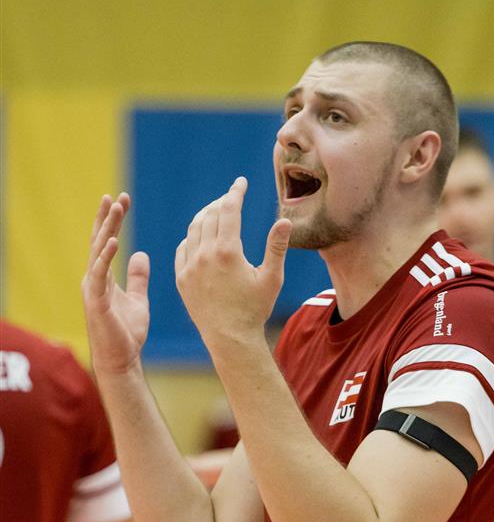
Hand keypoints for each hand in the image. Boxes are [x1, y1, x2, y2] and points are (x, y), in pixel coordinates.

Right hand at [82, 194, 150, 374]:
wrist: (121, 360)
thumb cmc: (127, 333)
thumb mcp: (138, 300)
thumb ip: (137, 278)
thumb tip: (141, 255)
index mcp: (103, 277)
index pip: (105, 242)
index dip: (112, 221)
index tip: (121, 199)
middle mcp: (94, 279)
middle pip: (99, 240)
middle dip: (107, 217)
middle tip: (116, 196)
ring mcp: (93, 289)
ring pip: (97, 252)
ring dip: (106, 228)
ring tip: (115, 207)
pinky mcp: (96, 302)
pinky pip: (99, 275)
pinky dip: (105, 257)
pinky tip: (113, 240)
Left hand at [175, 177, 291, 354]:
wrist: (230, 338)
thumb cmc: (255, 309)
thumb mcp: (272, 278)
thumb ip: (277, 247)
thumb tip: (285, 220)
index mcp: (228, 251)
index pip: (229, 209)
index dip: (235, 192)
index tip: (241, 182)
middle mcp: (205, 255)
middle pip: (210, 215)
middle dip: (221, 202)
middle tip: (231, 198)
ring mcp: (190, 267)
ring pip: (194, 229)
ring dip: (205, 216)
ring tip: (216, 212)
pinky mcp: (181, 279)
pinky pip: (183, 249)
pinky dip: (192, 237)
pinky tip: (200, 237)